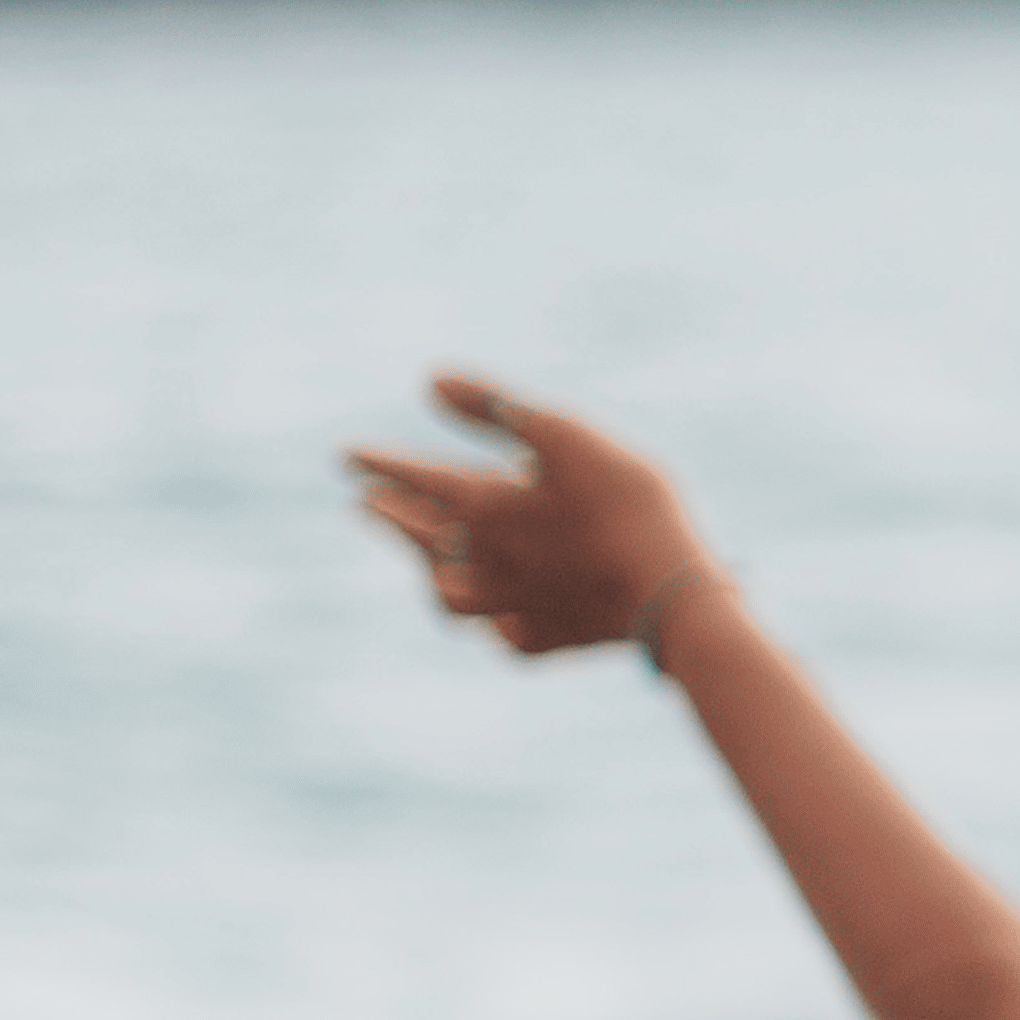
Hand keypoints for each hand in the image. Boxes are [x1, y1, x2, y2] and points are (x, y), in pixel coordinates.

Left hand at [343, 374, 721, 660]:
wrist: (672, 595)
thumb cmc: (624, 504)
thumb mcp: (564, 435)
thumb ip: (496, 406)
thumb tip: (429, 379)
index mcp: (484, 507)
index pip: (417, 480)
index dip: (381, 464)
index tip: (346, 457)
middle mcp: (483, 561)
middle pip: (421, 537)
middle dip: (391, 516)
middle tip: (366, 504)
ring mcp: (513, 607)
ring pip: (451, 596)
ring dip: (431, 575)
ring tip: (427, 567)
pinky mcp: (550, 640)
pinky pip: (508, 636)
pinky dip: (498, 626)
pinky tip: (503, 624)